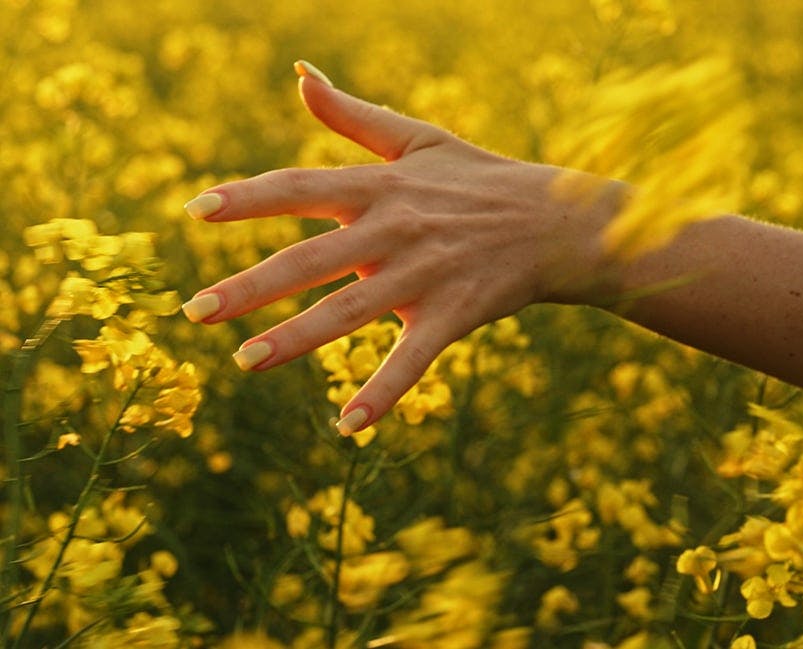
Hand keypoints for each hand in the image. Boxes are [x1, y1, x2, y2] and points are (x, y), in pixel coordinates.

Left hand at [181, 61, 625, 434]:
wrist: (557, 223)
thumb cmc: (481, 180)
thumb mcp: (419, 138)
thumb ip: (353, 116)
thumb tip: (300, 75)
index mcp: (381, 186)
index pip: (301, 187)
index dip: (248, 199)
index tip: (194, 212)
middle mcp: (395, 229)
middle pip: (311, 258)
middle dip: (251, 286)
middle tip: (195, 310)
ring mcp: (424, 275)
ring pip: (349, 311)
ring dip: (296, 339)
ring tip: (245, 361)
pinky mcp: (453, 315)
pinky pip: (412, 360)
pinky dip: (382, 393)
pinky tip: (346, 426)